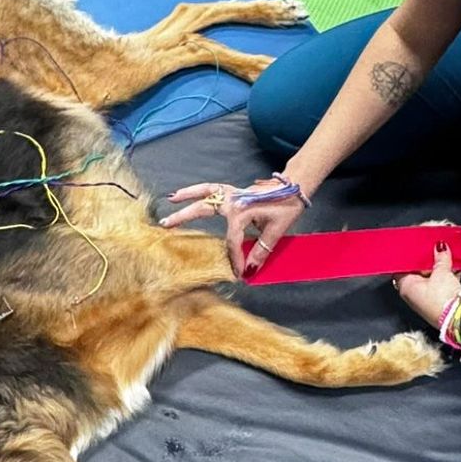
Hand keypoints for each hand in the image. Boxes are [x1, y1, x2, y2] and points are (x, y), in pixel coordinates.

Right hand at [160, 181, 305, 276]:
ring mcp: (232, 194)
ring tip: (171, 198)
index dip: (235, 258)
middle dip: (184, 217)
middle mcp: (232, 201)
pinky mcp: (234, 192)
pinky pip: (213, 189)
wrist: (295, 187)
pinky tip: (189, 193)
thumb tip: (250, 270)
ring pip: (205, 191)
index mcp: (241, 211)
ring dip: (188, 194)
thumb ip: (260, 250)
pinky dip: (200, 190)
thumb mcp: (276, 231)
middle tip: (165, 225)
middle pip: (203, 208)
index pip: (232, 240)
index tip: (238, 274)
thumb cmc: (287, 206)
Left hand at [393, 243, 460, 339]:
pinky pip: (440, 285)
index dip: (410, 256)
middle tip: (434, 249)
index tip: (417, 246)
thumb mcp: (442, 272)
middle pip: (417, 272)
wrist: (460, 320)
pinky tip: (455, 268)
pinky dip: (446, 276)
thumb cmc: (444, 300)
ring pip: (430, 278)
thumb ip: (440, 257)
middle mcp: (413, 295)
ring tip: (447, 256)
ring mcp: (426, 300)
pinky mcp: (438, 303)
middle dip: (427, 261)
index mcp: (406, 287)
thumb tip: (440, 247)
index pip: (402, 267)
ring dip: (438, 268)